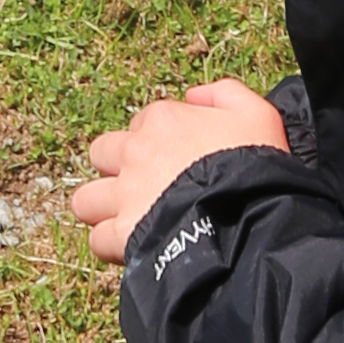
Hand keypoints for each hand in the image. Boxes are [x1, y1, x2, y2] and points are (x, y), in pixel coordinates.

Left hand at [68, 79, 287, 266]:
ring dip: (102, 209)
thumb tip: (192, 96)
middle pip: (102, 154)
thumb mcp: (258, 114)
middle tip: (142, 189)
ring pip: (85, 200)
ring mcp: (125, 194)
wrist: (252, 217)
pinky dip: (112, 246)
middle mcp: (135, 152)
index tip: (175, 161)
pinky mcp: (123, 233)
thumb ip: (225, 93)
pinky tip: (133, 248)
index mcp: (163, 120)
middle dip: (116, 170)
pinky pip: (98, 240)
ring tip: (125, 220)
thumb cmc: (257, 167)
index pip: (142, 124)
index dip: (157, 143)